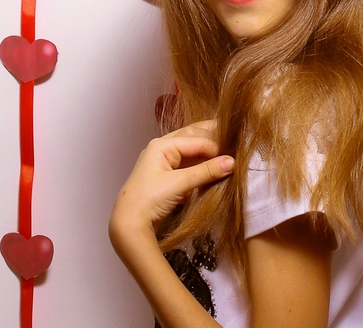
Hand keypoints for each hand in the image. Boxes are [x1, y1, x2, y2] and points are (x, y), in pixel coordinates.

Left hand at [109, 121, 234, 241]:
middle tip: (234, 141)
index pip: (196, 140)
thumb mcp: (179, 184)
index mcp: (162, 145)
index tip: (233, 158)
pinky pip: (188, 163)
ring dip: (207, 153)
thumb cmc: (150, 199)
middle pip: (193, 138)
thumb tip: (232, 162)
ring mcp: (163, 161)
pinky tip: (213, 167)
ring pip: (191, 151)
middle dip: (212, 140)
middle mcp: (162, 148)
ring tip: (227, 154)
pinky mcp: (166, 175)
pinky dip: (200, 164)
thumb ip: (206, 172)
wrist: (128, 223)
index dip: (216, 148)